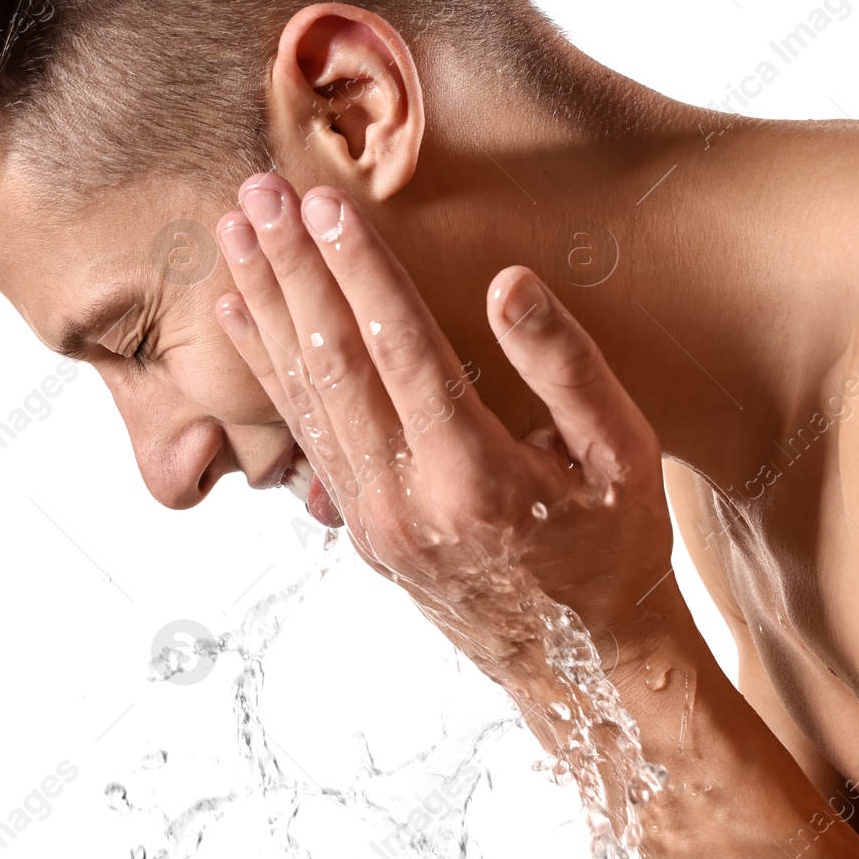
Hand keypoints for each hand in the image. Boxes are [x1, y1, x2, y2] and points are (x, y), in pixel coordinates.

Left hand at [214, 174, 684, 689]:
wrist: (583, 668)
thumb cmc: (615, 550)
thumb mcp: (624, 457)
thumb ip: (567, 368)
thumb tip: (509, 286)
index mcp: (474, 479)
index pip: (400, 348)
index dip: (360, 269)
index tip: (324, 202)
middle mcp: (406, 503)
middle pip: (332, 364)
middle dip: (292, 269)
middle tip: (256, 190)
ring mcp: (373, 522)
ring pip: (305, 396)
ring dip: (267, 307)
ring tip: (233, 231)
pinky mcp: (360, 530)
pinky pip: (305, 435)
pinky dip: (270, 370)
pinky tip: (242, 314)